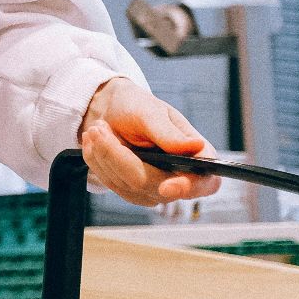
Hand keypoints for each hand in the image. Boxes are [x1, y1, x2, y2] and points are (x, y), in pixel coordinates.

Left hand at [79, 77, 221, 206]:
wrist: (110, 111)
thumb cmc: (136, 107)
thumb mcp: (150, 112)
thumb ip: (169, 132)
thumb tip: (195, 146)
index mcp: (197, 156)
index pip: (203, 183)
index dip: (188, 187)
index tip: (166, 187)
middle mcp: (179, 178)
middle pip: (149, 183)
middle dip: (117, 155)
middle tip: (98, 129)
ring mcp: (155, 189)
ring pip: (125, 184)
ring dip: (103, 154)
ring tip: (97, 129)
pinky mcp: (133, 192)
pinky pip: (110, 183)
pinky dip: (96, 160)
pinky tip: (94, 142)